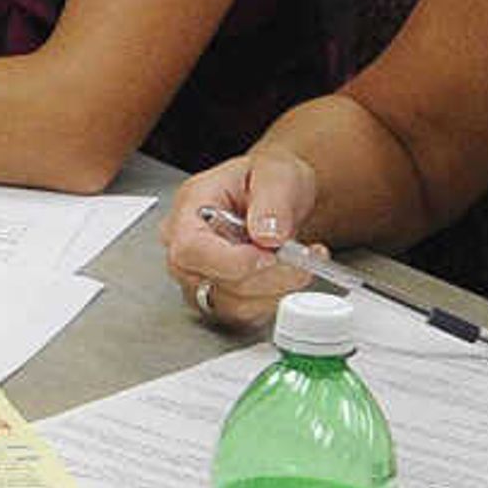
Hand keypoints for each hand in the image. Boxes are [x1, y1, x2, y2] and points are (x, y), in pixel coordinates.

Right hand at [165, 151, 321, 329]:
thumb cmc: (267, 181)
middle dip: (265, 276)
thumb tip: (266, 234)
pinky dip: (275, 298)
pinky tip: (290, 274)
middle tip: (302, 257)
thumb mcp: (276, 172)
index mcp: (188, 209)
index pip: (190, 249)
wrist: (278, 198)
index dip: (229, 261)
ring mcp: (198, 277)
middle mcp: (185, 248)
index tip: (268, 257)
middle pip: (210, 282)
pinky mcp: (219, 298)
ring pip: (231, 304)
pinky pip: (245, 314)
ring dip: (275, 289)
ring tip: (302, 260)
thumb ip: (272, 199)